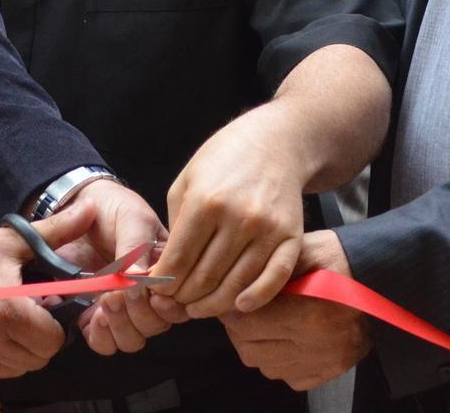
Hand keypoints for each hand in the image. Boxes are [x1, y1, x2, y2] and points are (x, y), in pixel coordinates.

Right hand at [0, 204, 93, 378]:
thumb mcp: (8, 240)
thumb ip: (54, 231)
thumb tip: (90, 209)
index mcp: (9, 310)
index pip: (53, 340)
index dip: (56, 324)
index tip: (46, 307)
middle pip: (38, 359)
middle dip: (41, 338)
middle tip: (29, 313)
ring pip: (17, 369)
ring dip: (20, 350)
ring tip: (8, 321)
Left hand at [51, 178, 177, 355]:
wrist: (77, 206)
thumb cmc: (112, 208)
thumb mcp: (130, 217)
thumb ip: (135, 246)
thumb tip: (140, 279)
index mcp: (168, 272)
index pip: (180, 304)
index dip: (169, 307)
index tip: (151, 294)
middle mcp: (149, 296)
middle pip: (157, 326)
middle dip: (140, 314)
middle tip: (120, 292)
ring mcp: (122, 309)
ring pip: (134, 340)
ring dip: (122, 326)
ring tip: (106, 299)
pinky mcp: (94, 316)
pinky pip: (104, 344)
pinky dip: (102, 336)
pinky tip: (95, 316)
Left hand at [151, 106, 304, 316]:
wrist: (276, 141)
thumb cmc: (223, 159)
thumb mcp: (186, 181)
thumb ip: (175, 224)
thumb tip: (165, 269)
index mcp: (205, 201)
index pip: (178, 261)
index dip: (164, 283)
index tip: (158, 290)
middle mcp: (237, 217)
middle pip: (205, 278)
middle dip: (185, 297)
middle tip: (177, 303)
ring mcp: (267, 229)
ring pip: (236, 285)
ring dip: (213, 305)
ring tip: (199, 308)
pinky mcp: (291, 236)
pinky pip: (273, 279)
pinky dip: (255, 299)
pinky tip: (239, 306)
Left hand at [221, 231, 371, 390]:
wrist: (377, 277)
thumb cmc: (337, 258)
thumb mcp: (299, 252)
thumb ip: (264, 273)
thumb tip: (229, 291)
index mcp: (308, 314)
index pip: (245, 324)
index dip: (230, 311)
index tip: (228, 300)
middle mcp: (316, 345)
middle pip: (250, 349)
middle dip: (239, 329)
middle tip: (242, 310)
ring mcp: (323, 363)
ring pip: (265, 366)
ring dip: (257, 346)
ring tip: (264, 323)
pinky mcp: (329, 371)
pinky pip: (288, 376)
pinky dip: (280, 360)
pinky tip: (285, 338)